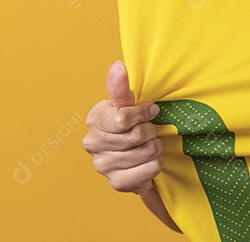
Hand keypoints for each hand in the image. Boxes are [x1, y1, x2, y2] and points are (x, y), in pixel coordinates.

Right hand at [82, 60, 162, 193]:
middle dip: (151, 131)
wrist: (134, 155)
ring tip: (149, 145)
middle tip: (149, 131)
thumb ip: (121, 87)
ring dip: (156, 147)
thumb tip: (118, 66)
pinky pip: (150, 170)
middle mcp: (93, 144)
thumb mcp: (127, 104)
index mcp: (94, 119)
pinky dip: (156, 163)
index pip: (123, 119)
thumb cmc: (130, 123)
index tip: (149, 111)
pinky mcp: (117, 183)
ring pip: (147, 152)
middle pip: (138, 136)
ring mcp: (102, 166)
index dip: (143, 114)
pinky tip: (148, 160)